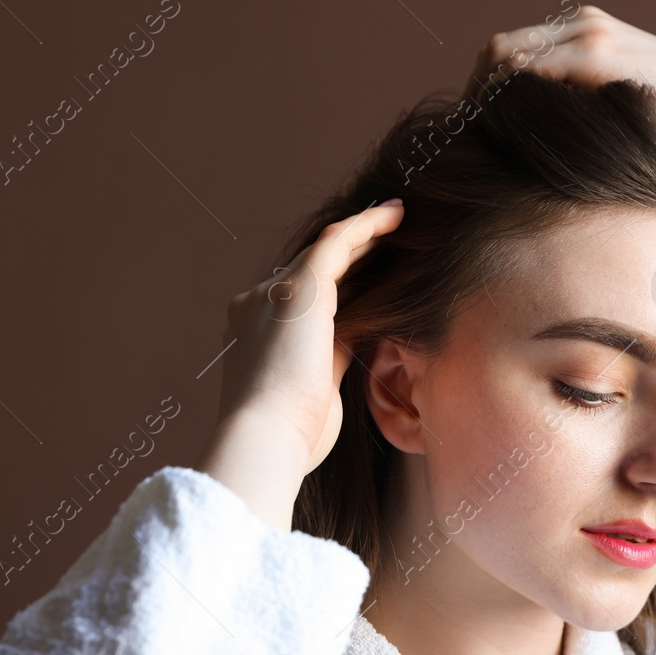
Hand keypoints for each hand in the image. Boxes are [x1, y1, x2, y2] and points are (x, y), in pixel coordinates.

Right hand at [199, 200, 403, 525]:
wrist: (264, 439)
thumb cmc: (291, 435)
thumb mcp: (316, 388)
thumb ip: (333, 356)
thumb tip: (361, 334)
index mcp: (256, 334)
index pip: (302, 300)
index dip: (337, 283)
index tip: (369, 275)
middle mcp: (257, 305)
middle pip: (312, 269)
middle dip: (352, 252)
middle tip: (391, 237)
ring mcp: (272, 294)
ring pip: (325, 251)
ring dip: (365, 233)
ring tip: (399, 219)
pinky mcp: (297, 289)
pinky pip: (336, 242)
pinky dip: (367, 226)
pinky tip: (396, 216)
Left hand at [464, 4, 655, 152]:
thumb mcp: (621, 106)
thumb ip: (584, 110)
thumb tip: (541, 148)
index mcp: (587, 29)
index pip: (511, 49)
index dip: (484, 88)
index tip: (477, 130)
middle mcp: (583, 23)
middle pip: (498, 49)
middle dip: (475, 93)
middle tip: (468, 139)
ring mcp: (590, 36)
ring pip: (507, 58)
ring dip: (485, 100)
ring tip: (481, 142)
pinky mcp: (599, 59)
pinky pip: (532, 73)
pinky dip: (510, 103)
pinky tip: (506, 138)